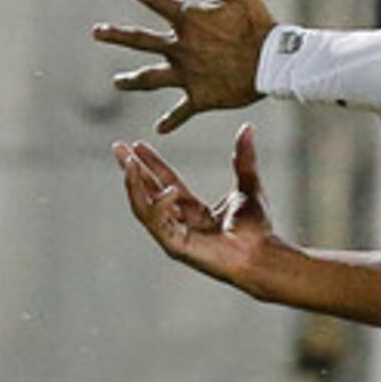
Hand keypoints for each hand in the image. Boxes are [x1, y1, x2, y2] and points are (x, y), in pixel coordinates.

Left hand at [93, 0, 275, 132]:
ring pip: (151, 78)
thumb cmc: (260, 25)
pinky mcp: (199, 96)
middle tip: (98, 31)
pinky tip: (159, 129)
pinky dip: (171, 121)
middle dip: (116, 34)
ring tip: (118, 83)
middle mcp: (179, 46)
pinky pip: (181, 111)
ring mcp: (186, 73)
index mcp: (187, 20)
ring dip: (133, 81)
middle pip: (139, 40)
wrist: (274, 63)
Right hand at [115, 124, 276, 289]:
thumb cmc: (257, 229)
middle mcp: (180, 221)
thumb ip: (245, 159)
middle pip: (147, 191)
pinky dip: (159, 206)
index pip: (164, 181)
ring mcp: (174, 234)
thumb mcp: (249, 186)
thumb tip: (247, 128)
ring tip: (128, 164)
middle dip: (131, 169)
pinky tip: (169, 191)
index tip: (137, 144)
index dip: (151, 163)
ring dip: (134, 185)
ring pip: (144, 207)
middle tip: (117, 147)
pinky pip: (158, 223)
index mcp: (193, 209)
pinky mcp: (175, 246)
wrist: (263, 254)